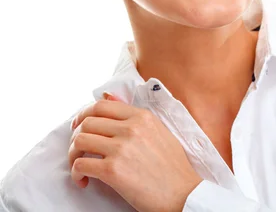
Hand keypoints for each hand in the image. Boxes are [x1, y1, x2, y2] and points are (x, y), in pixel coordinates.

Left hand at [69, 92, 202, 211]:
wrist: (183, 194)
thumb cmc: (174, 167)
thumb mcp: (159, 132)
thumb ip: (134, 116)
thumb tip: (109, 98)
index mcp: (143, 117)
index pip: (102, 105)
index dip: (84, 114)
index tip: (79, 125)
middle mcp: (131, 128)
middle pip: (87, 122)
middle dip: (76, 136)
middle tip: (79, 149)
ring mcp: (121, 148)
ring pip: (80, 141)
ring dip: (74, 154)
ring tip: (80, 165)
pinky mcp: (113, 170)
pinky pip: (81, 165)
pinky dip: (76, 174)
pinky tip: (83, 180)